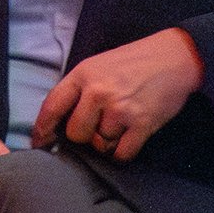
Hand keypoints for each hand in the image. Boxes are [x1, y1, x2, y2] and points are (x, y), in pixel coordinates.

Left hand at [32, 28, 203, 161]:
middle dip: (84, 136)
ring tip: (119, 125)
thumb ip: (79, 89)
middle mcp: (98, 92)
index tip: (39, 143)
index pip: (52, 106)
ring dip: (107, 142)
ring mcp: (120, 109)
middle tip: (97, 127)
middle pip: (76, 133)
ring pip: (100, 145)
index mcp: (83, 75)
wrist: (173, 57)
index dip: (42, 129)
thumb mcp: (98, 65)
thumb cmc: (133, 62)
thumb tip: (61, 121)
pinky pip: (121, 154)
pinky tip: (128, 139)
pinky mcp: (142, 124)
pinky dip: (123, 152)